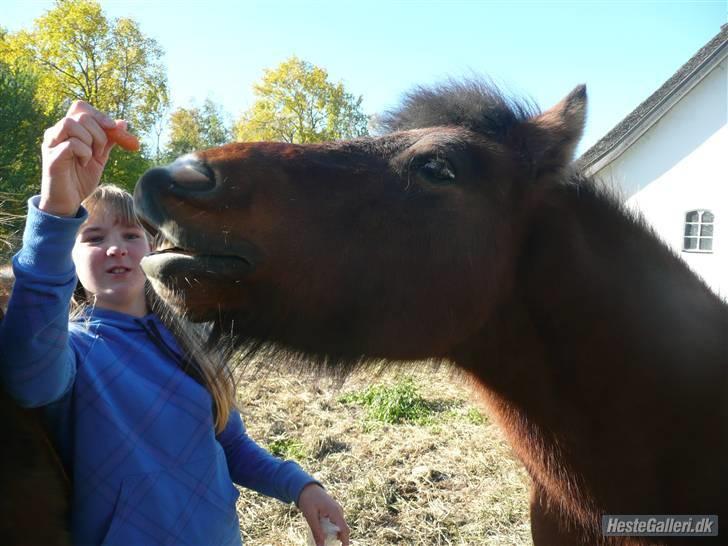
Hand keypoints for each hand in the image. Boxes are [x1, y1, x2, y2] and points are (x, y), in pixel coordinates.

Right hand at [40, 100, 120, 215]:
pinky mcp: (51, 158)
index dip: (99, 114)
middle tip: (101, 151)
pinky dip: (84, 152)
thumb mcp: (100, 156)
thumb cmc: (81, 178)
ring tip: (92, 157)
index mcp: (67, 130)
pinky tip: (84, 164)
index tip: (113, 127)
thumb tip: (123, 123)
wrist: (69, 201)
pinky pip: (71, 143)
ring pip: (71, 124)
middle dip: (100, 132)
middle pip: (80, 115)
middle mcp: (56, 133)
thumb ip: (109, 140)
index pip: (80, 107)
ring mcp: (51, 144)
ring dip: (90, 140)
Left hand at [298, 483, 349, 545]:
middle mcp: (338, 510)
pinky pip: (334, 522)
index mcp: (335, 511)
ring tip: (320, 534)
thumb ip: (317, 531)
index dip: (345, 541)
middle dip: (336, 538)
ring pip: (337, 526)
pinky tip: (320, 527)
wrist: (306, 486)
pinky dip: (329, 528)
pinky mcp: (333, 510)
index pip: (344, 529)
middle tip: (326, 542)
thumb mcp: (310, 516)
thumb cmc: (308, 499)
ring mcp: (336, 510)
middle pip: (341, 529)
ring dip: (331, 533)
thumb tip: (321, 545)